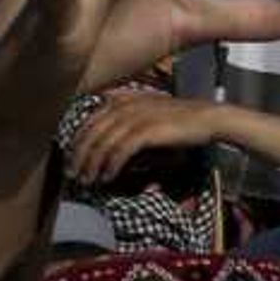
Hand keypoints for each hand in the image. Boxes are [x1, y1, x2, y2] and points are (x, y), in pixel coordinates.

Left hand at [63, 87, 218, 186]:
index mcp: (121, 100)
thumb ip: (125, 121)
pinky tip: (107, 177)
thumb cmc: (178, 119)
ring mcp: (135, 116)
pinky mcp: (147, 130)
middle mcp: (124, 105)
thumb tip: (106, 143)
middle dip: (79, 156)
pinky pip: (121, 150)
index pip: (89, 122)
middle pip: (91, 133)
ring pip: (103, 143)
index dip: (76, 143)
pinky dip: (111, 165)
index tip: (71, 160)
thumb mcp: (147, 113)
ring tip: (87, 181)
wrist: (208, 118)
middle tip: (72, 175)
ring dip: (92, 165)